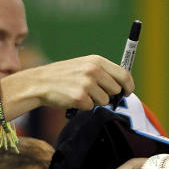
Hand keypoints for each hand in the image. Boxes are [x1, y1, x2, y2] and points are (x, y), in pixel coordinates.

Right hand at [15, 55, 133, 110]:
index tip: (128, 92)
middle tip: (95, 93)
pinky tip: (73, 98)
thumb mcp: (84, 65)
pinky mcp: (80, 97)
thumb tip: (122, 85)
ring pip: (104, 101)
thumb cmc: (63, 76)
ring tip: (80, 93)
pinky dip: (84, 106)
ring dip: (94, 101)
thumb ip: (102, 72)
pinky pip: (91, 107)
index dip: (129, 86)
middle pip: (116, 90)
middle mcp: (94, 70)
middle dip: (109, 95)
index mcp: (96, 61)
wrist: (39, 82)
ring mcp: (87, 84)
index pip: (124, 74)